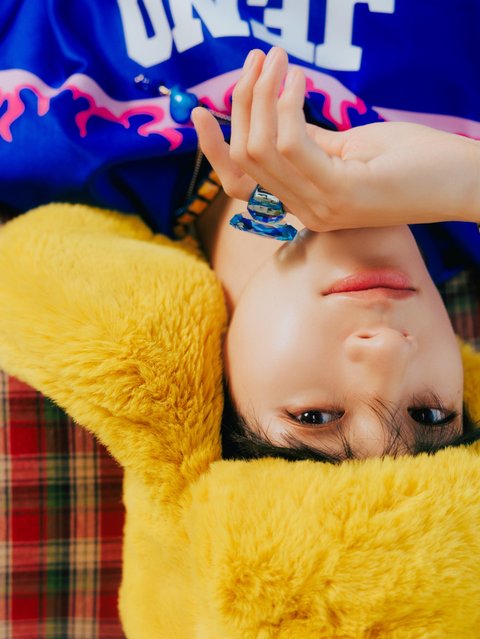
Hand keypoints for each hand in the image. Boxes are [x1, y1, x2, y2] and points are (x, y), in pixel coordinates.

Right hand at [192, 47, 479, 230]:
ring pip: (260, 149)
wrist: (459, 183)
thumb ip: (306, 140)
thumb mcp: (347, 149)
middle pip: (245, 159)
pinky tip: (298, 76)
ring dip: (262, 96)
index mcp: (304, 204)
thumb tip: (272, 111)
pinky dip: (287, 104)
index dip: (214, 149)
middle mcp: (305, 212)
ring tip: (278, 58)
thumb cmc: (410, 161)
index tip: (199, 109)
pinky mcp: (339, 192)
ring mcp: (321, 207)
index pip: (239, 184)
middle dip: (242, 103)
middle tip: (257, 59)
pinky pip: (291, 144)